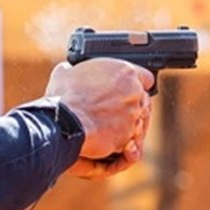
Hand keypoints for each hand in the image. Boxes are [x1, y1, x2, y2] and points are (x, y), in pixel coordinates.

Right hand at [43, 58, 153, 178]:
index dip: (137, 84)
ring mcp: (133, 116)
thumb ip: (75, 70)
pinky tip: (106, 136)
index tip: (128, 89)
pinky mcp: (128, 135)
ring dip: (126, 122)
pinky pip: (129, 138)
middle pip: (144, 100)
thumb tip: (69, 70)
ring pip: (138, 120)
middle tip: (114, 109)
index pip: (146, 77)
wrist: (63, 123)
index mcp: (125, 73)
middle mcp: (134, 93)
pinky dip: (120, 138)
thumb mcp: (65, 73)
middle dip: (131, 105)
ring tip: (108, 124)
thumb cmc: (64, 97)